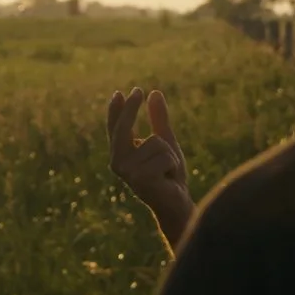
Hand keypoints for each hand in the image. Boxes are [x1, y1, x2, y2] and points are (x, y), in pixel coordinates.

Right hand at [108, 87, 193, 254]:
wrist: (177, 204)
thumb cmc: (169, 175)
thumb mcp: (166, 142)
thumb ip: (159, 120)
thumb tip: (154, 93)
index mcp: (122, 155)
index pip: (116, 128)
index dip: (117, 111)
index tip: (120, 93)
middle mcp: (118, 163)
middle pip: (124, 129)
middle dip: (130, 109)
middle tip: (138, 90)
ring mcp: (128, 172)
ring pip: (155, 142)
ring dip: (169, 155)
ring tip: (167, 171)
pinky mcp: (141, 179)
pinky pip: (164, 156)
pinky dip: (173, 165)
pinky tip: (168, 179)